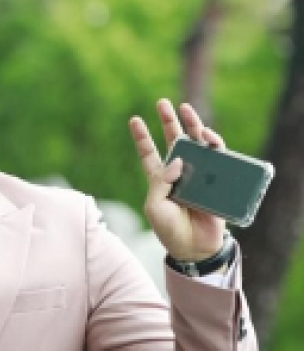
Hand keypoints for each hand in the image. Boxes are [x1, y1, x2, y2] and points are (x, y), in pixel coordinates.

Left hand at [129, 98, 225, 261]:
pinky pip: (216, 156)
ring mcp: (198, 175)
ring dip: (191, 124)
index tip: (134, 119)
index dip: (142, 138)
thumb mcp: (155, 206)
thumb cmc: (169, 230)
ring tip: (185, 107)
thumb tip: (178, 159)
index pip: (149, 155)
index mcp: (160, 181)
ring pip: (195, 144)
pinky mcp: (216, 180)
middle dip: (168, 121)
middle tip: (162, 102)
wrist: (194, 247)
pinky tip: (205, 134)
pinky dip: (212, 143)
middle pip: (173, 142)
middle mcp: (179, 174)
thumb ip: (161, 182)